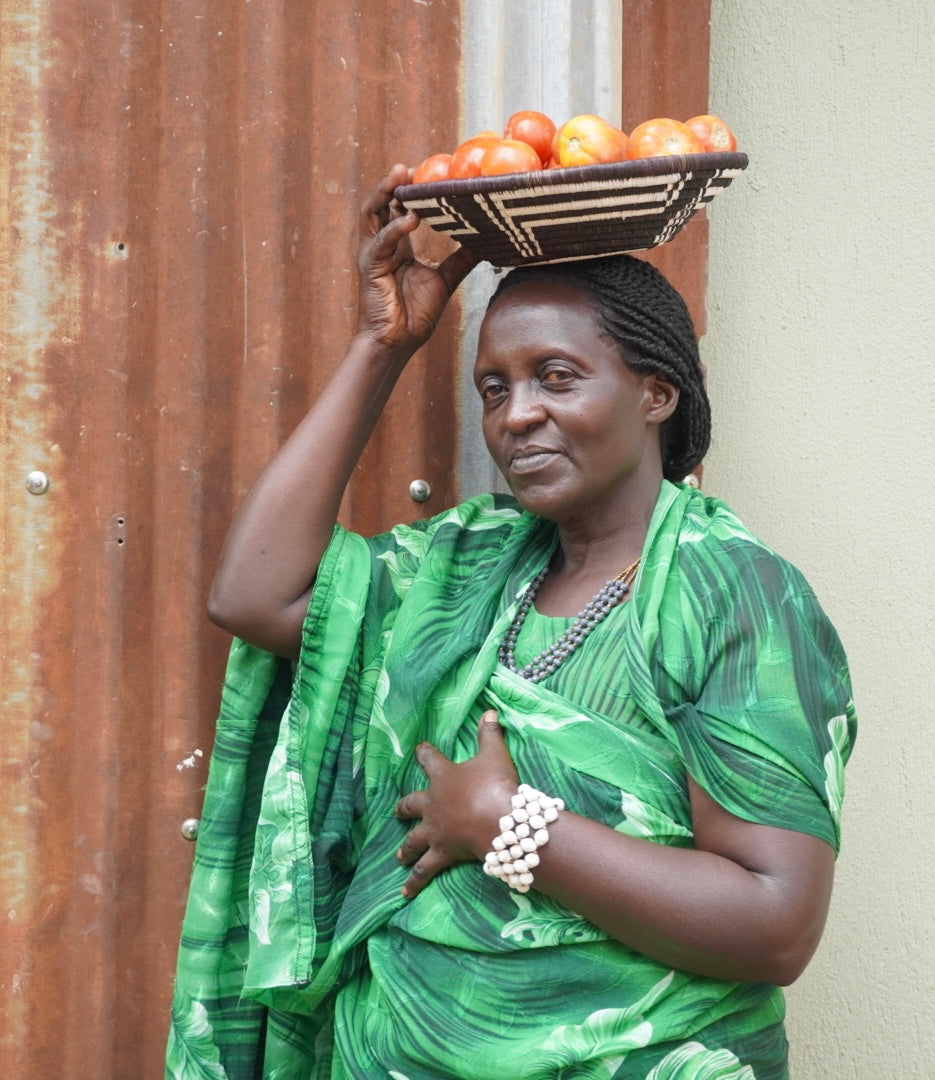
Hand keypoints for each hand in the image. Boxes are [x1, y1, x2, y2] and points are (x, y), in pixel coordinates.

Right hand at [356, 164, 478, 355]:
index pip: (399, 210)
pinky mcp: (370, 268)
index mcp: (397, 246)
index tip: (428, 174)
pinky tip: (410, 219)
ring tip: (401, 176)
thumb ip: (461, 259)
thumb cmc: (415, 315)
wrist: (397, 343)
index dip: (410, 192)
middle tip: (411, 167)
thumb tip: (485, 243)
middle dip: (393, 184)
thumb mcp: (445, 281)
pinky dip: (395, 229)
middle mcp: (382, 246)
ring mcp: (373, 255)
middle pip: (381, 205)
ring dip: (385, 194)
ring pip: (372, 215)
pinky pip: (381, 243)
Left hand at [395, 711, 518, 898]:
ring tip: (398, 856)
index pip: (429, 761)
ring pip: (413, 840)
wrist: (497, 819)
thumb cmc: (495, 784)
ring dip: (405, 848)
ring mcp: (435, 831)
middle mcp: (433, 804)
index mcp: (443, 777)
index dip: (424, 754)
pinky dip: (414, 883)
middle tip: (397, 812)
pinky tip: (404, 895)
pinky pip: (424, 871)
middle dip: (404, 808)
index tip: (418, 749)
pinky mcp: (441, 853)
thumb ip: (489, 733)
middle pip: (412, 805)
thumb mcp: (494, 754)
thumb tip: (488, 711)